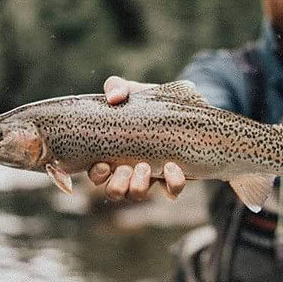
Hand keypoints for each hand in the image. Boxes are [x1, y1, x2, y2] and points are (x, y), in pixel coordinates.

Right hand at [87, 77, 186, 200]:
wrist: (185, 105)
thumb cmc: (149, 101)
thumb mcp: (131, 90)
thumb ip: (116, 87)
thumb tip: (114, 98)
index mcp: (113, 152)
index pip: (97, 173)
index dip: (97, 174)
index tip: (103, 164)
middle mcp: (129, 169)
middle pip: (114, 191)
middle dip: (117, 184)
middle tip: (126, 167)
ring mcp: (151, 175)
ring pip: (137, 194)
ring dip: (138, 186)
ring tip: (145, 167)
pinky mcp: (174, 176)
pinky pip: (172, 190)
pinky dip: (172, 183)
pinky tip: (172, 166)